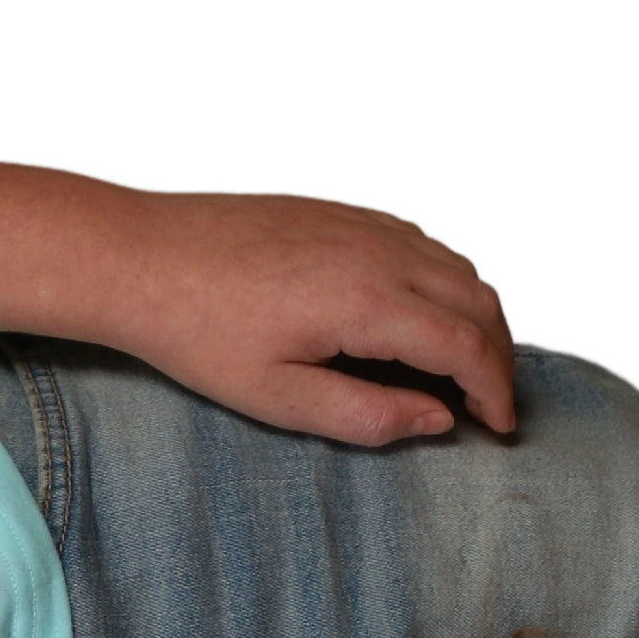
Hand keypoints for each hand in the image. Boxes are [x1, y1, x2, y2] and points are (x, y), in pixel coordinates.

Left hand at [95, 185, 519, 446]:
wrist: (141, 256)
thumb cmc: (194, 327)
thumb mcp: (274, 396)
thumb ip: (363, 415)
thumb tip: (434, 420)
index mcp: (370, 300)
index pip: (469, 347)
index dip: (496, 392)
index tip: (497, 427)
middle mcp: (382, 251)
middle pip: (480, 303)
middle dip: (497, 358)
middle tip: (484, 403)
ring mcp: (367, 222)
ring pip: (460, 268)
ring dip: (476, 318)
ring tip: (460, 368)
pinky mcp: (347, 210)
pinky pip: (426, 244)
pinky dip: (446, 282)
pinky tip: (422, 317)